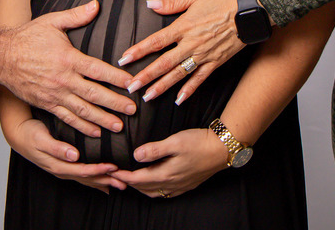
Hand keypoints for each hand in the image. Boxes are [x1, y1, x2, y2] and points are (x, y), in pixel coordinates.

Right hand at [1, 1, 136, 136]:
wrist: (1, 57)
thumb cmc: (27, 38)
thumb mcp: (52, 21)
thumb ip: (76, 16)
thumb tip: (96, 5)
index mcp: (68, 58)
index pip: (98, 70)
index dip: (117, 78)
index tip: (132, 83)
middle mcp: (63, 79)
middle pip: (94, 94)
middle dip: (115, 103)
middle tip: (132, 110)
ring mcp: (54, 94)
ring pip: (83, 110)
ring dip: (102, 119)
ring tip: (119, 126)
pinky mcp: (46, 104)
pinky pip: (67, 118)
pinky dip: (82, 127)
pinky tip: (95, 132)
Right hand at [7, 117, 126, 193]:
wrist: (18, 133)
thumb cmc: (30, 134)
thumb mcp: (41, 139)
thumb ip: (57, 148)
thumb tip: (73, 155)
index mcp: (58, 165)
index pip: (83, 171)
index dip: (99, 170)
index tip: (114, 167)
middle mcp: (62, 170)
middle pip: (88, 178)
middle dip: (107, 180)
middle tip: (125, 180)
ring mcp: (63, 169)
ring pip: (87, 178)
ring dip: (104, 180)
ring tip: (120, 182)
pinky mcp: (64, 164)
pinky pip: (83, 174)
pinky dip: (95, 177)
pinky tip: (104, 179)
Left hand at [112, 128, 227, 198]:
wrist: (222, 150)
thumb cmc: (199, 143)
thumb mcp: (175, 142)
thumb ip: (154, 150)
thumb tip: (136, 155)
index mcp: (166, 174)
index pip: (138, 178)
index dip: (124, 175)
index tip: (112, 171)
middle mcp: (172, 184)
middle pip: (144, 187)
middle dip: (129, 182)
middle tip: (117, 176)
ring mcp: (180, 186)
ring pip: (154, 192)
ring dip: (141, 188)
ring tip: (131, 180)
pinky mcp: (187, 185)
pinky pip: (165, 193)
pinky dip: (154, 190)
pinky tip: (154, 184)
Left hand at [119, 0, 243, 102]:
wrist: (249, 11)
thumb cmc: (222, 0)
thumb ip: (171, 3)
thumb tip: (150, 4)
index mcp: (183, 27)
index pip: (155, 42)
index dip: (138, 51)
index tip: (124, 60)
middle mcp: (190, 44)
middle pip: (163, 63)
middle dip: (145, 76)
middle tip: (130, 87)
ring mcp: (203, 56)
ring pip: (178, 74)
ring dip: (162, 86)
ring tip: (147, 97)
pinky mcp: (215, 62)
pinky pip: (200, 79)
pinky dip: (189, 90)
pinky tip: (179, 100)